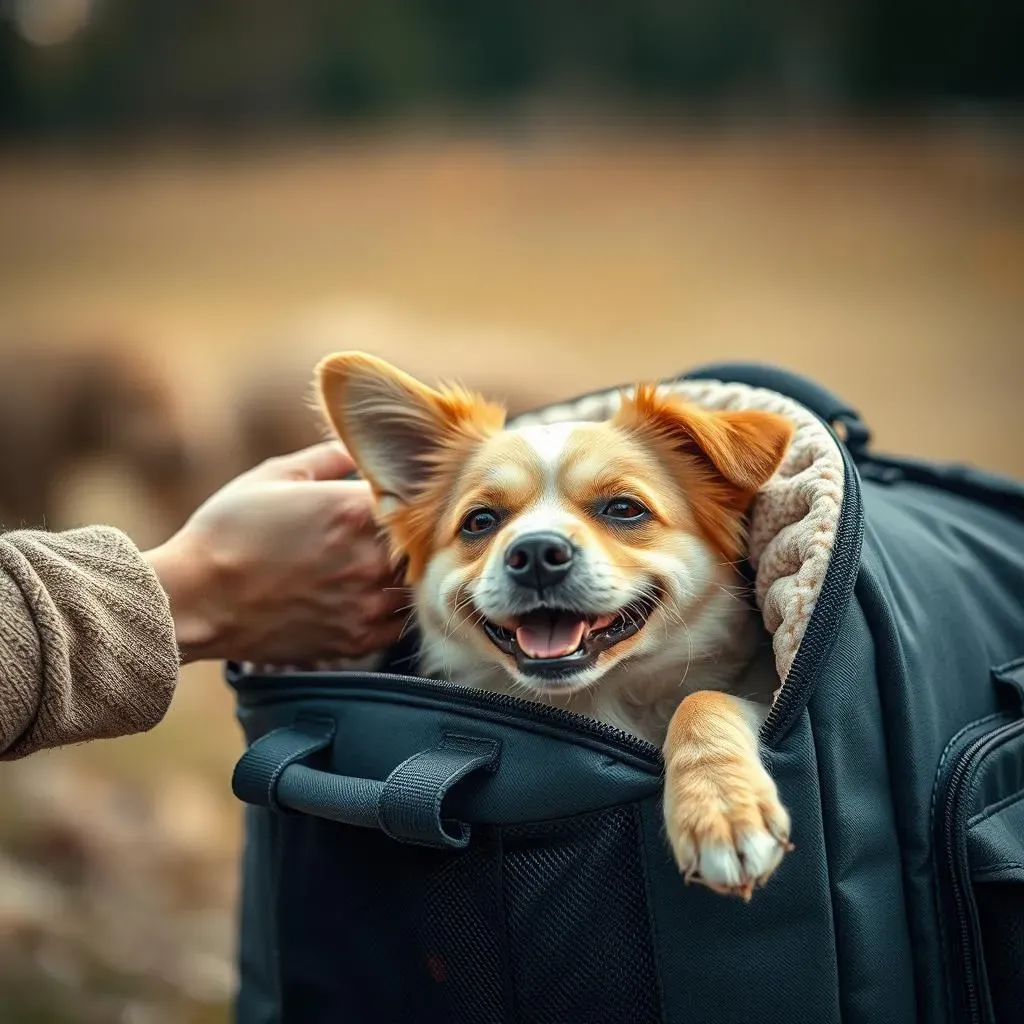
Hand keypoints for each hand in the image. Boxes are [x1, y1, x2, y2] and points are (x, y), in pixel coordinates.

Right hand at [144, 442, 408, 664]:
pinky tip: (369, 596)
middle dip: (410, 535)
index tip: (394, 494)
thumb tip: (356, 448)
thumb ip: (326, 458)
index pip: (410, 496)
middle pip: (419, 544)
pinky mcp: (356, 639)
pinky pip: (396, 623)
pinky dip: (390, 609)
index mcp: (353, 511)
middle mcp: (369, 559)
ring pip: (412, 585)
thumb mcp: (274, 476)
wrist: (196, 601)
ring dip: (402, 574)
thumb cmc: (227, 532)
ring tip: (379, 563)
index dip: (405, 494)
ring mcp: (366, 603)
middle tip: (396, 531)